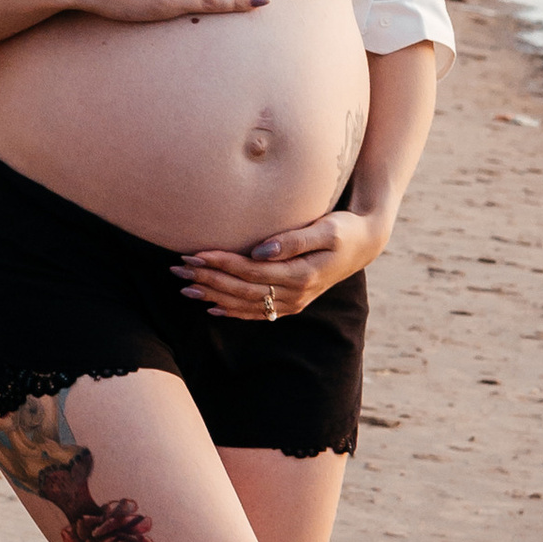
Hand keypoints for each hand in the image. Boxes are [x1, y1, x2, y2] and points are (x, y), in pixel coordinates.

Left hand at [176, 208, 383, 320]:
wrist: (364, 244)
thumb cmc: (344, 229)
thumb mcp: (326, 229)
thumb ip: (294, 239)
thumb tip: (261, 250)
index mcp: (302, 275)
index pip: (251, 271)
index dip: (221, 263)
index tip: (195, 253)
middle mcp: (295, 294)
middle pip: (242, 290)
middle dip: (208, 279)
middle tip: (178, 268)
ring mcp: (293, 302)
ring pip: (245, 303)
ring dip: (212, 296)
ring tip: (184, 286)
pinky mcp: (291, 303)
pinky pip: (257, 312)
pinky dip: (232, 311)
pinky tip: (210, 308)